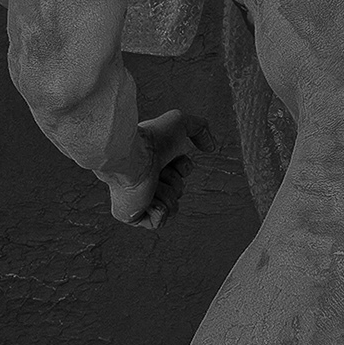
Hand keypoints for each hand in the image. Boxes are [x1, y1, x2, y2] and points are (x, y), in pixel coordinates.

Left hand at [108, 108, 211, 231]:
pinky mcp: (132, 216)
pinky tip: (147, 199)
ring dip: (167, 194)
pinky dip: (158, 210)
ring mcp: (139, 200)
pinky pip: (159, 222)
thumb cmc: (151, 140)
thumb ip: (200, 128)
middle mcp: (146, 180)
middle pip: (178, 191)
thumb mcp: (180, 122)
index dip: (183, 168)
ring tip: (151, 184)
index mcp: (153, 162)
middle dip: (174, 182)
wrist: (132, 158)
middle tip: (159, 171)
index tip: (172, 159)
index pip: (181, 173)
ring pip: (172, 207)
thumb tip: (211, 148)